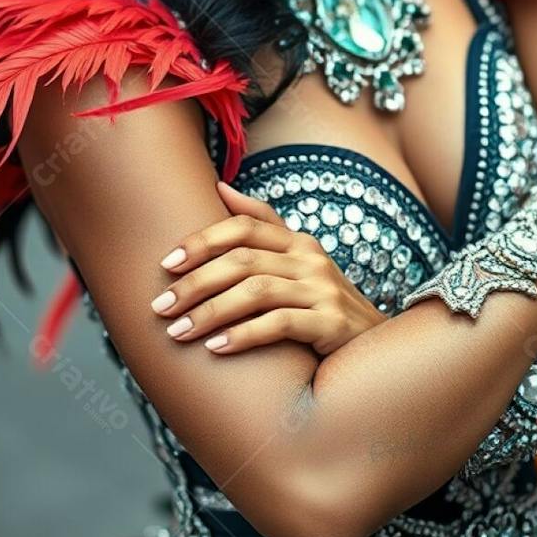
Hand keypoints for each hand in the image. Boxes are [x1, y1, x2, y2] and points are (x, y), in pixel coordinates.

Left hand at [149, 180, 384, 354]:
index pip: (243, 226)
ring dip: (210, 312)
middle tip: (161, 306)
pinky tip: (215, 349)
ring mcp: (323, 289)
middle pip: (242, 260)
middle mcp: (311, 258)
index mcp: (297, 241)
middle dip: (195, 283)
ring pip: (255, 291)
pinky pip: (279, 324)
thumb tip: (220, 187)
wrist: (374, 346)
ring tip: (177, 332)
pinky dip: (243, 335)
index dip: (202, 241)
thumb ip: (262, 225)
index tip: (166, 264)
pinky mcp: (331, 323)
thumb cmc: (322, 305)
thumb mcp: (297, 262)